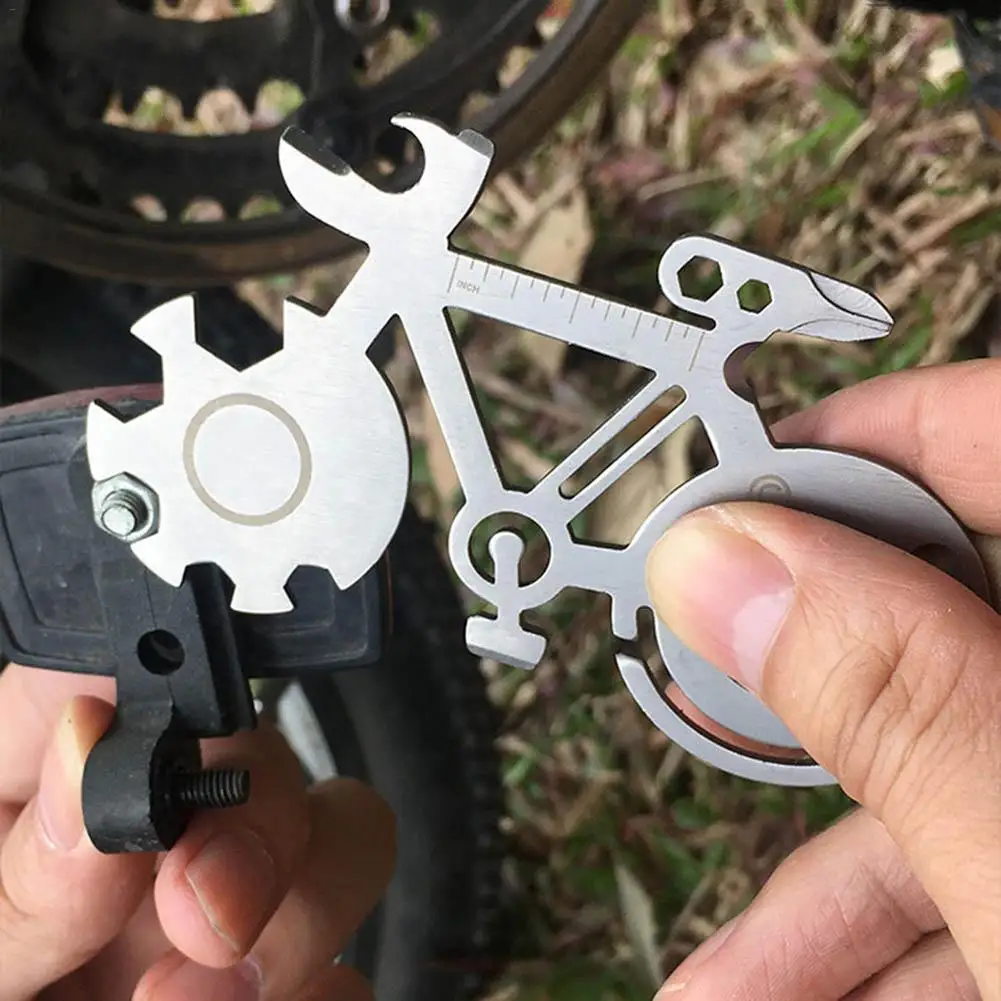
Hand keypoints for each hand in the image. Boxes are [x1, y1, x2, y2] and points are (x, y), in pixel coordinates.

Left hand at [0, 666, 395, 1000]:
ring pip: (346, 833)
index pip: (105, 677)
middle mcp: (155, 836)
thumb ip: (14, 881)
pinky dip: (317, 992)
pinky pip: (354, 968)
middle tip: (202, 910)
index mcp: (44, 799)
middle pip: (262, 748)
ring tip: (204, 991)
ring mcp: (235, 911)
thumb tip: (96, 751)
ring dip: (303, 908)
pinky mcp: (288, 982)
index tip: (133, 746)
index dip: (140, 676)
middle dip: (258, 818)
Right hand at [645, 359, 1000, 1000]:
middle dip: (790, 694)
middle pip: (934, 615)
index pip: (987, 432)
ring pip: (940, 764)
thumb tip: (721, 562)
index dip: (846, 442)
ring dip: (817, 875)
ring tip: (718, 971)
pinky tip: (778, 979)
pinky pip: (973, 858)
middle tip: (690, 694)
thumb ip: (894, 699)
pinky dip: (876, 925)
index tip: (723, 493)